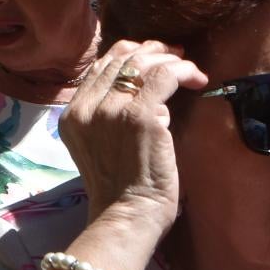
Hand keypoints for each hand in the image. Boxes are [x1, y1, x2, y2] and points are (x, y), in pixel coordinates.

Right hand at [63, 38, 203, 234]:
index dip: (129, 54)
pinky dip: (185, 71)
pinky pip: (165, 77)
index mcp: (72, 115)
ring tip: (189, 69)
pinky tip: (197, 80)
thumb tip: (137, 89)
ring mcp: (111, 110)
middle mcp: (86, 108)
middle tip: (176, 56)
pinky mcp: (140, 116)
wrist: (126, 218)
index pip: (100, 67)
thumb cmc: (119, 192)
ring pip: (144, 64)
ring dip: (171, 61)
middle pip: (120, 59)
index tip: (154, 57)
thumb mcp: (98, 147)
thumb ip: (105, 117)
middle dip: (152, 52)